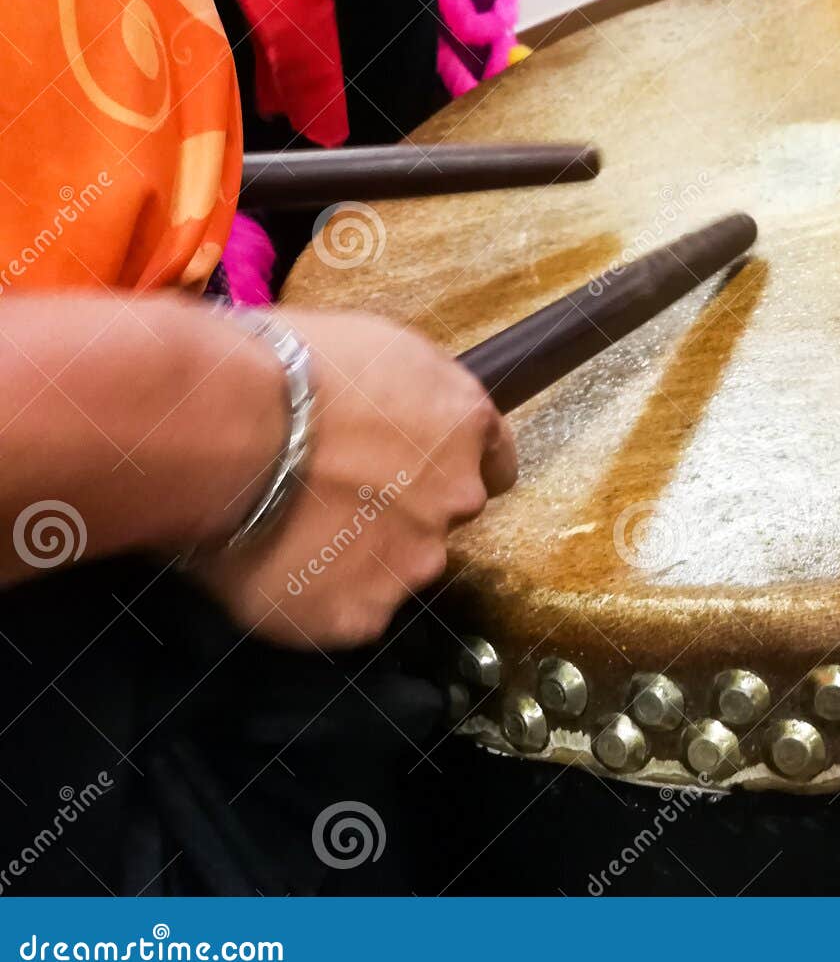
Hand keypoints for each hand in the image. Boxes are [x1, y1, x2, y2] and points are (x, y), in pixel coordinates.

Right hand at [188, 309, 517, 649]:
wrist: (224, 430)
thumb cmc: (281, 367)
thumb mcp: (371, 348)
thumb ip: (402, 395)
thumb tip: (382, 411)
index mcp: (463, 423)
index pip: (493, 463)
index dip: (449, 466)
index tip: (414, 467)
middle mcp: (457, 497)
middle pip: (440, 518)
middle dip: (398, 511)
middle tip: (329, 497)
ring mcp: (414, 561)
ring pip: (394, 569)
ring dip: (356, 559)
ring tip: (289, 535)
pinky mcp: (361, 614)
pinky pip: (343, 613)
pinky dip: (312, 599)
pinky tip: (272, 569)